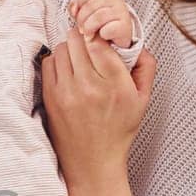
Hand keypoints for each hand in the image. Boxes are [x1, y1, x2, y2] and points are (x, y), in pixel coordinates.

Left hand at [40, 30, 156, 186]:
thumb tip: (139, 43)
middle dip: (85, 36)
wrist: (93, 162)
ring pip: (63, 48)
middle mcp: (90, 87)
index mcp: (116, 86)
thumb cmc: (118, 131)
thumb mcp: (142, 101)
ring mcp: (67, 92)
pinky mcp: (51, 97)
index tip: (102, 36)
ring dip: (71, 47)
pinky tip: (67, 68)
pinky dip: (58, 59)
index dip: (101, 34)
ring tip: (80, 57)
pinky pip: (49, 62)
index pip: (102, 42)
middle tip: (90, 42)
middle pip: (79, 39)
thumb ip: (145, 68)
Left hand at [69, 0, 135, 47]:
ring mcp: (121, 12)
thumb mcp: (87, 13)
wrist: (116, 38)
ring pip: (98, 16)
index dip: (79, 3)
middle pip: (91, 5)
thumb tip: (73, 10)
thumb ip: (77, 7)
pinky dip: (102, 34)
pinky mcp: (124, 26)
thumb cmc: (100, 24)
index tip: (76, 15)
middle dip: (81, 19)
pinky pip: (108, 29)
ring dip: (89, 28)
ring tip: (88, 35)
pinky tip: (102, 36)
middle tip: (81, 29)